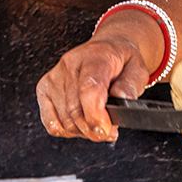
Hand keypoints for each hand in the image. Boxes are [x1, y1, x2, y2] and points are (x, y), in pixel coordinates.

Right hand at [35, 33, 149, 142]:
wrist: (107, 50)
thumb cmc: (121, 61)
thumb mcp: (138, 69)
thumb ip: (130, 86)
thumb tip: (122, 100)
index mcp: (95, 57)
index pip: (89, 89)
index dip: (96, 116)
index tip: (107, 130)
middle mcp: (70, 65)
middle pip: (75, 111)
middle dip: (95, 129)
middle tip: (109, 131)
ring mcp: (54, 77)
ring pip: (65, 121)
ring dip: (84, 131)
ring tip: (98, 123)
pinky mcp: (44, 89)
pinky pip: (52, 123)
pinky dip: (68, 130)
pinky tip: (81, 124)